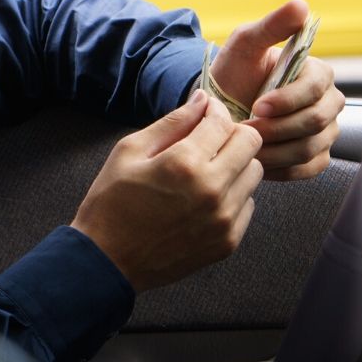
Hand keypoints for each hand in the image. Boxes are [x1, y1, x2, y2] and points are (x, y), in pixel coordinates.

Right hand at [71, 90, 263, 291]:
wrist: (106, 262)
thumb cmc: (111, 203)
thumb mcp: (130, 151)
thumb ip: (172, 122)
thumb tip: (203, 99)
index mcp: (184, 163)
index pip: (223, 121)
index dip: (213, 110)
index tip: (203, 114)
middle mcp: (212, 190)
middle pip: (251, 144)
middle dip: (230, 135)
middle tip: (208, 142)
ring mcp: (223, 220)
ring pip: (255, 174)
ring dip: (236, 165)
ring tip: (207, 172)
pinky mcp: (227, 242)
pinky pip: (247, 205)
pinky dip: (233, 196)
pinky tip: (205, 200)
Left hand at [209, 0, 342, 180]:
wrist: (222, 109)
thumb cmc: (235, 74)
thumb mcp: (245, 45)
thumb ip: (271, 26)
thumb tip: (300, 5)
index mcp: (317, 73)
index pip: (316, 88)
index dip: (288, 100)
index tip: (258, 106)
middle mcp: (328, 103)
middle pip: (316, 121)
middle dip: (277, 128)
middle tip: (247, 129)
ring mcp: (325, 132)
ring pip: (311, 147)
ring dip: (275, 149)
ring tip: (247, 145)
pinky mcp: (315, 157)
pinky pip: (309, 168)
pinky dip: (282, 167)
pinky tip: (258, 159)